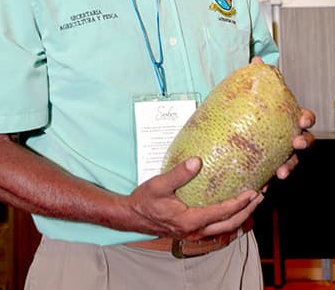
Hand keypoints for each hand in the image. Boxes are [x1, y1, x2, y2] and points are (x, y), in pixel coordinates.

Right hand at [126, 157, 262, 240]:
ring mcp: (195, 233)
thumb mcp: (159, 185)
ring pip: (225, 229)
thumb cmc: (145, 201)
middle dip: (248, 211)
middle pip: (230, 225)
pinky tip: (233, 207)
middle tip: (261, 196)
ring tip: (253, 201)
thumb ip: (179, 173)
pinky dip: (230, 218)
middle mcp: (195, 231)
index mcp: (190, 220)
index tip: (253, 192)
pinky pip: (218, 227)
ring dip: (241, 216)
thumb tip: (197, 161)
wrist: (133, 216)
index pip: (221, 213)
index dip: (239, 203)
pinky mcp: (193, 231)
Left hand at [250, 57, 315, 179]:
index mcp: (288, 119)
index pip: (305, 117)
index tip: (302, 119)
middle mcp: (289, 136)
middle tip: (295, 143)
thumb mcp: (251, 96)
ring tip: (280, 173)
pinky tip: (263, 186)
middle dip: (304, 143)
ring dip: (289, 167)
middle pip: (306, 141)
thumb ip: (256, 80)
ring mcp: (281, 153)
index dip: (306, 118)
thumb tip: (256, 61)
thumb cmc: (250, 112)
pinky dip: (269, 181)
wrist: (235, 132)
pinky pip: (272, 176)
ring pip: (292, 162)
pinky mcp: (269, 167)